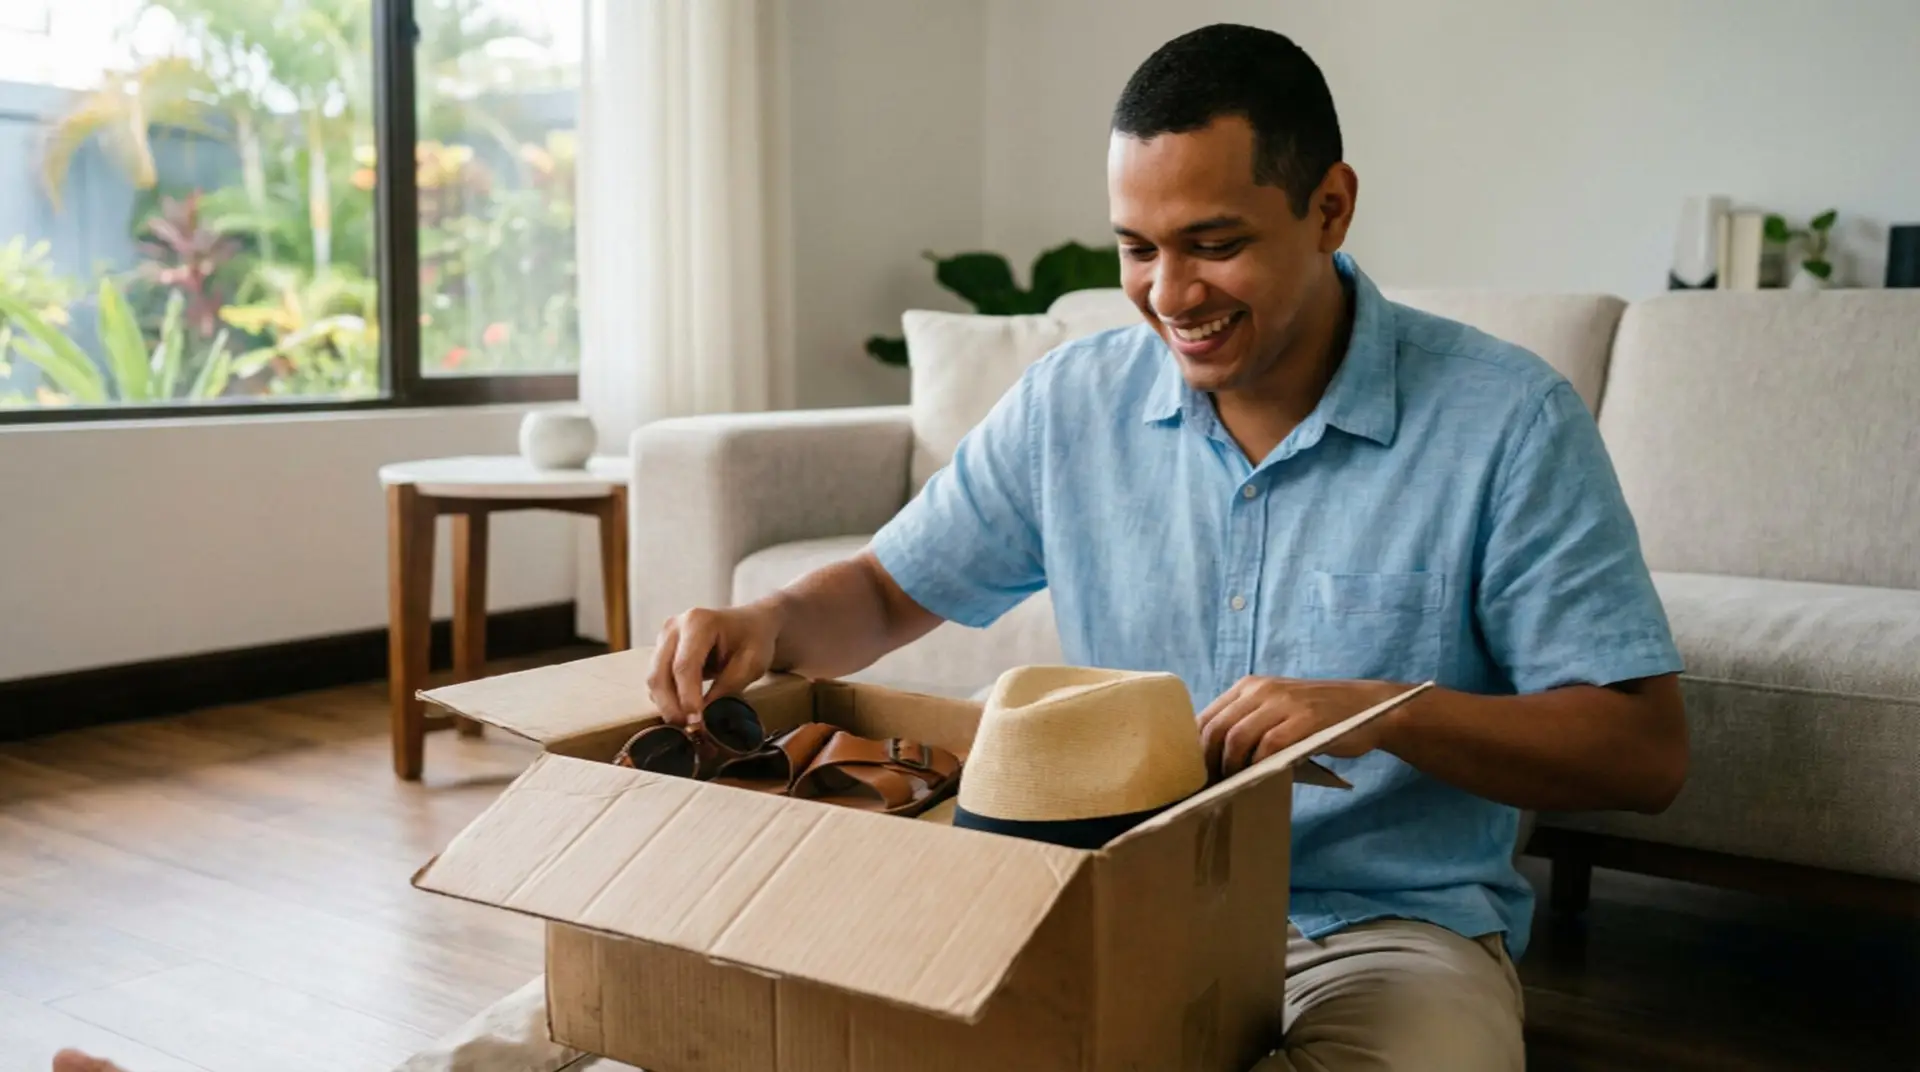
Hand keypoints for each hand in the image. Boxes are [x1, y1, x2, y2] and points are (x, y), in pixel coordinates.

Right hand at [647, 602, 783, 723]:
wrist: (750, 623)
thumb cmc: (754, 640)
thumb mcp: (752, 663)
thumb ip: (728, 686)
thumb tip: (704, 713)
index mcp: (699, 622)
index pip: (684, 666)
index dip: (687, 697)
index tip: (696, 722)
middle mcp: (674, 627)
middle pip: (659, 673)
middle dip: (671, 706)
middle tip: (689, 730)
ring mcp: (664, 637)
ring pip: (654, 679)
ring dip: (667, 705)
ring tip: (689, 725)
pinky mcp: (661, 650)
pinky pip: (657, 680)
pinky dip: (667, 699)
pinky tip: (684, 712)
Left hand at [1196, 676, 1406, 778]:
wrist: (1368, 708)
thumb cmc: (1318, 718)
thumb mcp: (1276, 712)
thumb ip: (1248, 726)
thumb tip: (1212, 764)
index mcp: (1249, 686)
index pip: (1206, 717)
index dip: (1194, 750)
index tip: (1194, 777)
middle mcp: (1261, 689)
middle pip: (1216, 728)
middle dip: (1208, 763)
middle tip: (1211, 788)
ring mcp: (1283, 702)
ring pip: (1237, 737)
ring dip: (1230, 767)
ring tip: (1233, 786)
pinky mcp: (1304, 719)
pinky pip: (1269, 745)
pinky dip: (1259, 766)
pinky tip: (1259, 779)